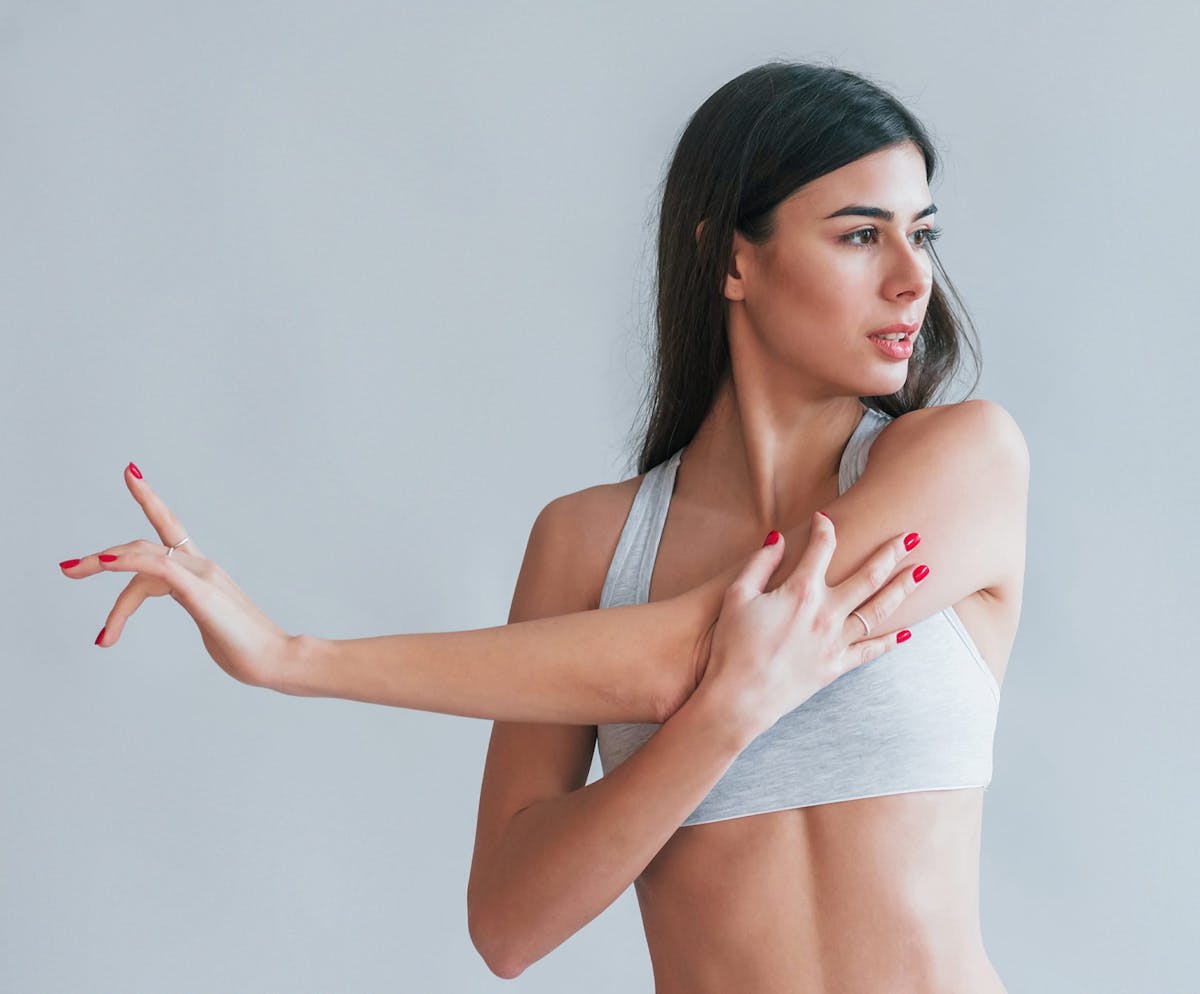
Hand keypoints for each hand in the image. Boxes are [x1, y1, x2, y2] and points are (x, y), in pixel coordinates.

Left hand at [58, 463, 292, 689]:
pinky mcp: (199, 592)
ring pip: (142, 556)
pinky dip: (127, 561)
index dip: (150, 500)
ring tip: (70, 570)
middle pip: (142, 548)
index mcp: (204, 572)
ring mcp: (201, 576)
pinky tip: (104, 562)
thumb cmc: (248, 649)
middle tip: (67, 568)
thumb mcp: (214, 626)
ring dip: (100, 561)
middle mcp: (201, 566)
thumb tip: (201, 615)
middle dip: (101, 555)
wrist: (277, 658)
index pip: (171, 528)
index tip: (131, 474)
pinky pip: (156, 568)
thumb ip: (201, 611)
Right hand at [693, 511, 925, 741]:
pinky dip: (890, 641)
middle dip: (891, 553)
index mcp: (801, 591)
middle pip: (868, 576)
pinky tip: (907, 632)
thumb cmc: (732, 646)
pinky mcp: (837, 665)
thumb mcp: (737, 596)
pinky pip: (871, 650)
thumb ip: (759, 563)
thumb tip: (777, 538)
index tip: (826, 517)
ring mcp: (836, 640)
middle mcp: (826, 613)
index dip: (825, 528)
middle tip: (911, 537)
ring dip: (903, 588)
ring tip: (922, 572)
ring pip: (879, 609)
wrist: (739, 697)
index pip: (822, 548)